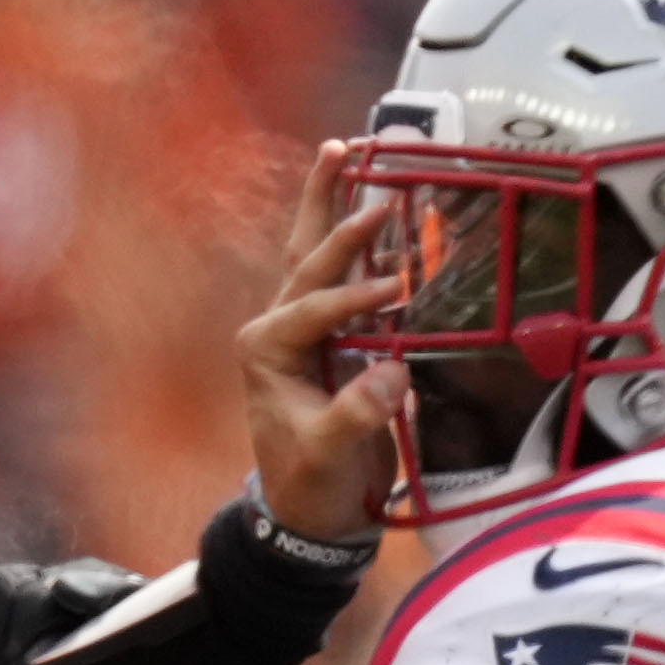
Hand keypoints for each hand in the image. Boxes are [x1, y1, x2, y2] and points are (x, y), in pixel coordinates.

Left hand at [240, 140, 413, 542]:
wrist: (313, 512)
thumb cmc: (312, 484)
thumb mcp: (327, 454)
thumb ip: (355, 414)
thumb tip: (392, 374)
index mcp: (266, 349)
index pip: (314, 308)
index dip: (355, 298)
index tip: (398, 293)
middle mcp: (280, 328)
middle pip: (306, 256)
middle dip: (331, 208)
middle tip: (352, 156)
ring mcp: (307, 329)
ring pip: (319, 256)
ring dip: (336, 206)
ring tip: (348, 152)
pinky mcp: (335, 337)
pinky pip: (350, 280)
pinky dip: (366, 244)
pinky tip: (382, 208)